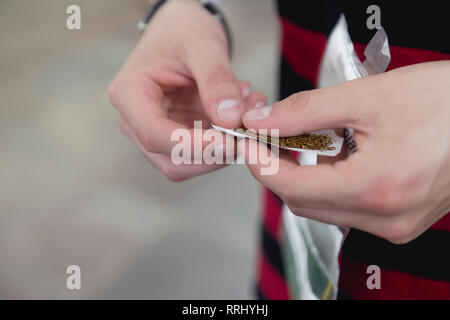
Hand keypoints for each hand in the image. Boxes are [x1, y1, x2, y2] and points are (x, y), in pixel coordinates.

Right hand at [109, 0, 265, 180]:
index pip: (155, 135)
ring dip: (223, 149)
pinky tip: (242, 112)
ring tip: (247, 109)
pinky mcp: (177, 137)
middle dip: (212, 153)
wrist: (181, 30)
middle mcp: (136, 121)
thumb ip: (216, 80)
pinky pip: (202, 153)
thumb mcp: (202, 45)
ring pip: (188, 164)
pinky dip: (227, 141)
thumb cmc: (182, 31)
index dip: (192, 145)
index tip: (229, 140)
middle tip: (247, 131)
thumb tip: (230, 119)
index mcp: (129, 94)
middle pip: (171, 159)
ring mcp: (156, 132)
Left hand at [240, 61, 449, 243]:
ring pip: (325, 208)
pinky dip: (333, 183)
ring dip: (307, 176)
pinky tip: (340, 153)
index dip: (261, 164)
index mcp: (376, 187)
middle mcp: (387, 218)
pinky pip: (349, 208)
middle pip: (305, 203)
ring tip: (311, 138)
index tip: (248, 141)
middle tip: (271, 136)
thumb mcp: (367, 97)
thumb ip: (305, 111)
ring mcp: (397, 224)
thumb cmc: (443, 99)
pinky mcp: (402, 221)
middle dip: (280, 170)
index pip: (292, 189)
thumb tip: (261, 121)